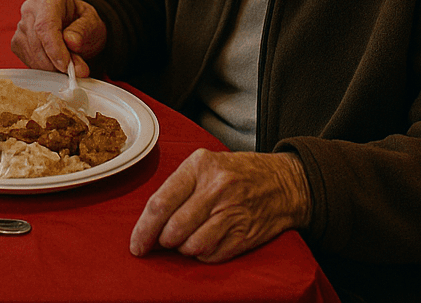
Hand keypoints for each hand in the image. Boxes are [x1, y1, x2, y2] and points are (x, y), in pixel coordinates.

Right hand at [11, 0, 105, 76]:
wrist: (74, 25)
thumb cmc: (82, 22)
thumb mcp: (92, 22)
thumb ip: (83, 30)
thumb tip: (71, 42)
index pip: (45, 25)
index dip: (55, 48)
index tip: (66, 65)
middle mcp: (30, 9)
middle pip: (37, 42)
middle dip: (56, 62)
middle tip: (75, 71)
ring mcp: (21, 26)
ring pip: (31, 54)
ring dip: (51, 68)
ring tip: (69, 67)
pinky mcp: (17, 43)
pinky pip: (28, 61)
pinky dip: (43, 69)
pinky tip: (56, 64)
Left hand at [130, 150, 310, 262]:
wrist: (284, 182)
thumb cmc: (237, 174)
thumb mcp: (206, 164)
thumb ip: (178, 188)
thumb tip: (149, 223)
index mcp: (200, 166)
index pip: (161, 203)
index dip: (143, 229)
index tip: (136, 246)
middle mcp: (216, 188)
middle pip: (173, 229)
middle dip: (163, 242)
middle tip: (164, 240)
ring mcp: (232, 212)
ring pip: (192, 246)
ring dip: (184, 249)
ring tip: (189, 238)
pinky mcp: (245, 234)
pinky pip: (211, 255)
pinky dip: (203, 255)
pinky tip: (208, 241)